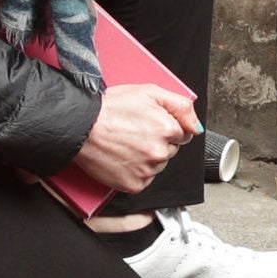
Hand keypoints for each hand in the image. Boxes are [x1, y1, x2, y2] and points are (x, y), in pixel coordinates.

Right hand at [69, 83, 197, 195]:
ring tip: (126, 145)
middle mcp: (160, 152)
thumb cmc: (109, 108)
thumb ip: (181, 106)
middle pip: (170, 151)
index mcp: (168, 129)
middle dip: (157, 142)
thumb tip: (197, 126)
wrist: (79, 126)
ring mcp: (147, 170)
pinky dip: (135, 172)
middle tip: (134, 133)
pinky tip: (122, 158)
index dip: (165, 127)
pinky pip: (143, 180)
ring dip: (147, 158)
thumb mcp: (149, 92)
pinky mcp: (134, 184)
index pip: (182, 134)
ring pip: (157, 166)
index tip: (149, 124)